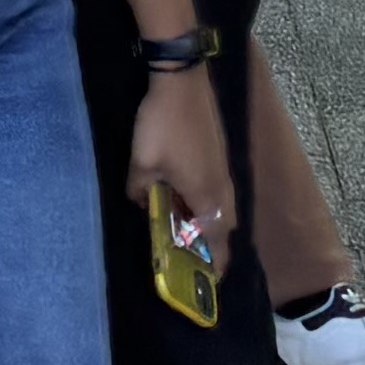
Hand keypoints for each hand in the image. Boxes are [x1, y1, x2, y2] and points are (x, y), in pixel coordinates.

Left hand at [128, 68, 237, 256]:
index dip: (217, 265)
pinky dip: (205, 203)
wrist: (181, 81)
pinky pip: (217, 191)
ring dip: (208, 222)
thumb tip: (142, 204)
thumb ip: (141, 193)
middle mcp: (222, 189)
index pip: (219, 243)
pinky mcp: (219, 155)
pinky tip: (184, 197)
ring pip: (221, 208)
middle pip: (223, 228)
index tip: (210, 282)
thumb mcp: (142, 165)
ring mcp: (224, 170)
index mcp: (208, 198)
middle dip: (211, 246)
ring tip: (184, 230)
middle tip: (190, 256)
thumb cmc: (163, 128)